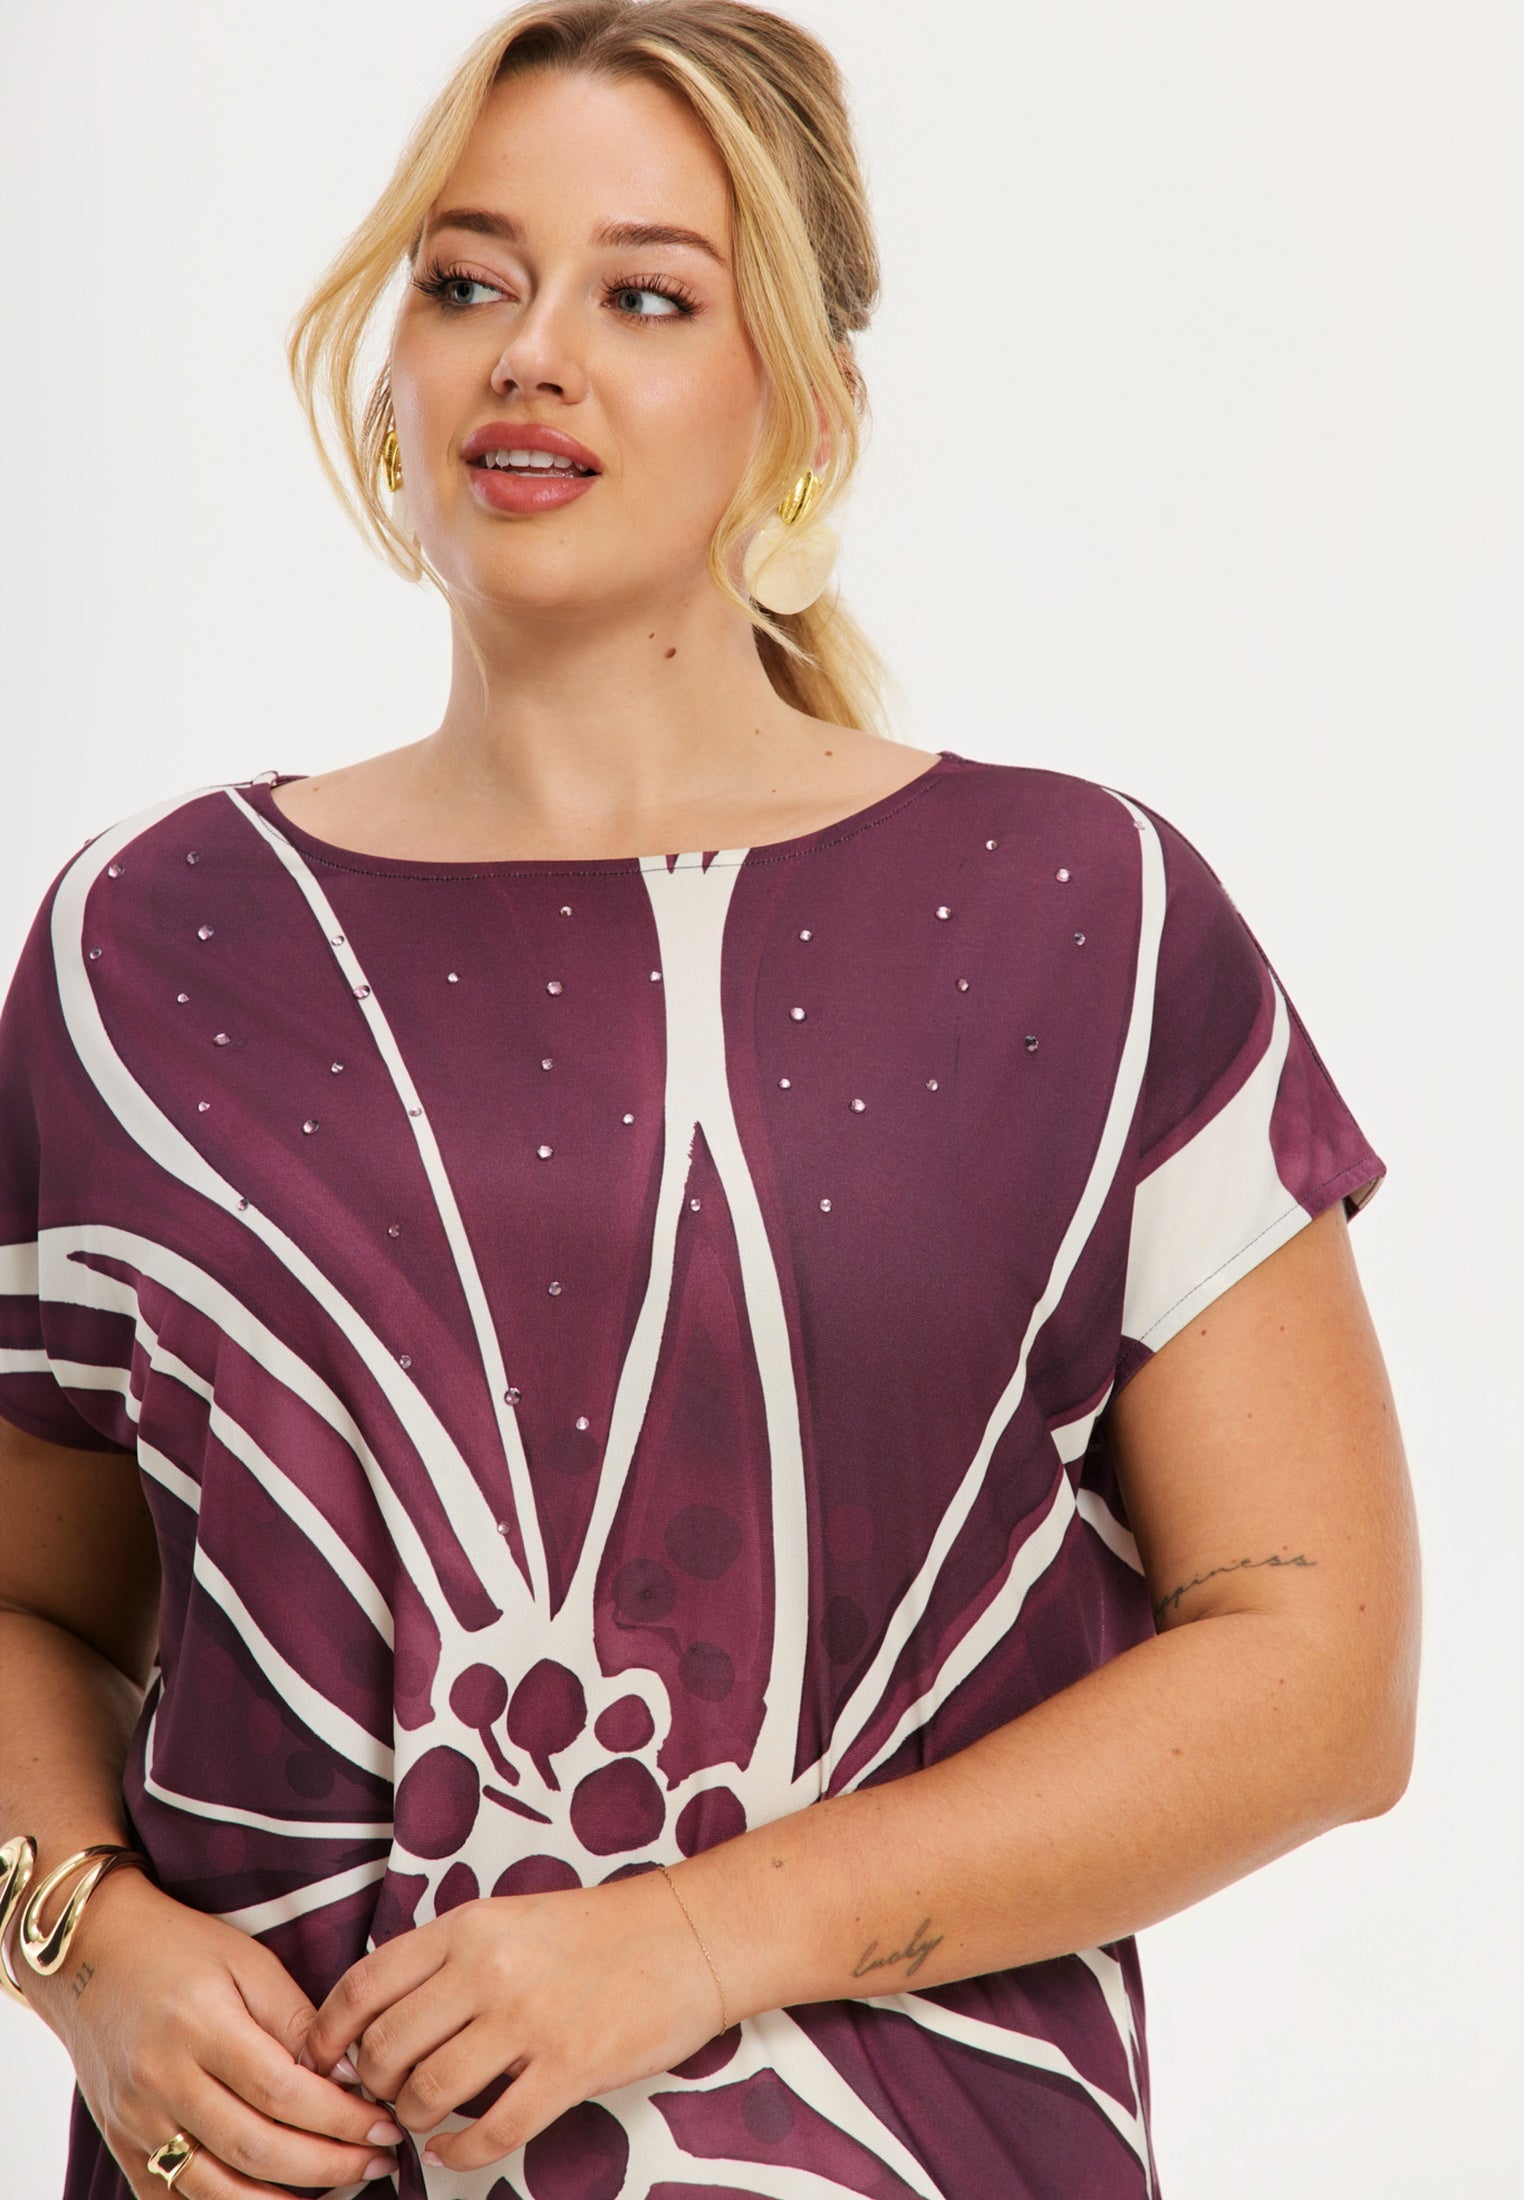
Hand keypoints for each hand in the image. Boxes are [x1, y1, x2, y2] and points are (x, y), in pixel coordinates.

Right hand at [20, 1866, 404, 2195]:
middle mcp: (163, 2081)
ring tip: (340, 2188)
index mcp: (200, 2026)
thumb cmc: (179, 1948)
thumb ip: (296, 2020)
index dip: (340, 2116)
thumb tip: (349, 2074)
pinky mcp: (122, 2147)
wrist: (91, 1956)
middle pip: (254, 2147)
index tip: (385, 2122)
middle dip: (328, 2164)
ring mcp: (136, 2123)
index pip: (281, 2090)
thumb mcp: (247, 1962)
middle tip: (379, 2159)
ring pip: (215, 2189)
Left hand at [302, 1864, 728, 2174]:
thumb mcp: (509, 1920)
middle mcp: (488, 1970)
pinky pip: (489, 2132)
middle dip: (372, 2085)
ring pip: (429, 2093)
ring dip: (414, 2119)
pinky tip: (455, 2151)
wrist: (687, 1935)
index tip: (322, 2060)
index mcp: (468, 1926)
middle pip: (387, 2047)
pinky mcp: (568, 2069)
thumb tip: (380, 2021)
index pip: (366, 1984)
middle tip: (381, 2096)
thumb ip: (447, 1961)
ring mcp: (528, 2021)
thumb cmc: (596, 1931)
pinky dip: (459, 2153)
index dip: (330, 2032)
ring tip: (422, 2119)